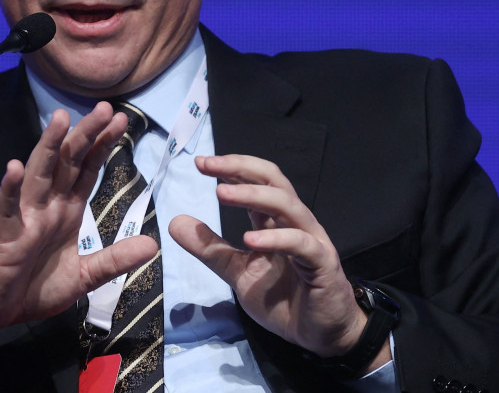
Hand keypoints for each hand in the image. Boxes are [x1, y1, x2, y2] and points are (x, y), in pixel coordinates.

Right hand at [0, 102, 158, 342]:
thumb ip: (113, 260)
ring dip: (48, 147)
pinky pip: (6, 212)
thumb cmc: (34, 288)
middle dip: (85, 135)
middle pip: (66, 163)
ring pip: (38, 176)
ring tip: (61, 120)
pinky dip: (9, 191)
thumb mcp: (83, 277)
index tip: (120, 121)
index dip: (102, 145)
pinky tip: (13, 169)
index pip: (86, 170)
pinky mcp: (5, 238)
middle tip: (105, 108)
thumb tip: (151, 245)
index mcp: (65, 212)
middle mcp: (46, 207)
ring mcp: (24, 219)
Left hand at [169, 154, 386, 369]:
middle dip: (241, 169)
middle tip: (209, 165)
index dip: (231, 168)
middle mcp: (296, 223)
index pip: (257, 181)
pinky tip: (250, 240)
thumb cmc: (283, 300)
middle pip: (274, 181)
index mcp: (275, 222)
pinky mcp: (323, 264)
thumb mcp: (238, 273)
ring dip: (254, 195)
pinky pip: (302, 244)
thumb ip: (211, 249)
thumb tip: (176, 222)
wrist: (320, 335)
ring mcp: (312, 240)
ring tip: (222, 193)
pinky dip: (276, 238)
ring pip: (287, 205)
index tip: (201, 163)